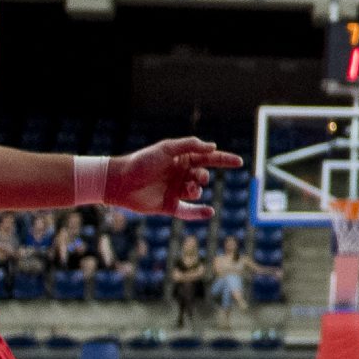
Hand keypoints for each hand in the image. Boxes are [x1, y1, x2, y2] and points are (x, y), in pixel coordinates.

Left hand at [114, 138, 241, 218]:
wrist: (119, 182)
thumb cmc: (141, 162)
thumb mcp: (166, 148)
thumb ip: (190, 145)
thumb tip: (213, 147)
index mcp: (181, 159)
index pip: (208, 158)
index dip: (224, 159)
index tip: (239, 162)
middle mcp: (180, 174)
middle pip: (204, 175)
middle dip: (204, 176)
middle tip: (197, 177)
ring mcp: (175, 191)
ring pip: (196, 193)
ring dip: (196, 191)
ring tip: (188, 189)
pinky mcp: (169, 206)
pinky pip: (188, 212)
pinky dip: (199, 213)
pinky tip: (210, 212)